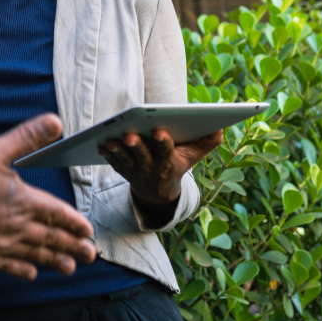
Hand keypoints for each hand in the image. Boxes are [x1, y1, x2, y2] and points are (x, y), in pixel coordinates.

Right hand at [0, 114, 96, 280]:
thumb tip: (55, 122)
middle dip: (71, 246)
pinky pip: (6, 265)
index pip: (55, 212)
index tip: (87, 231)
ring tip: (69, 268)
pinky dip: (20, 270)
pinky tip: (29, 274)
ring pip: (33, 254)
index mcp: (23, 201)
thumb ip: (27, 137)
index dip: (72, 221)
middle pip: (49, 237)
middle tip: (89, 255)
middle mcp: (16, 226)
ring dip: (53, 260)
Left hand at [99, 128, 221, 224]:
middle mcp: (151, 167)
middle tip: (129, 134)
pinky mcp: (123, 169)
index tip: (158, 130)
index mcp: (169, 161)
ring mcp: (136, 169)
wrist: (159, 192)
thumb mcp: (193, 157)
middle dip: (136, 144)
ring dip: (117, 149)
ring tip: (110, 140)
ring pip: (125, 158)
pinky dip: (107, 155)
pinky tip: (101, 145)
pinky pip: (114, 162)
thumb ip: (206, 143)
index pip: (166, 150)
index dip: (163, 141)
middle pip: (142, 154)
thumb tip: (221, 129)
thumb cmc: (177, 165)